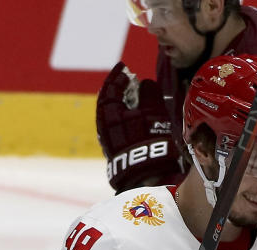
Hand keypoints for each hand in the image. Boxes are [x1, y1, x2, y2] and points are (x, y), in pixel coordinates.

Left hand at [96, 62, 182, 192]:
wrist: (145, 175)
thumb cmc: (150, 139)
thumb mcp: (153, 112)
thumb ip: (149, 94)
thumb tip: (145, 83)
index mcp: (109, 110)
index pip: (111, 87)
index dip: (118, 75)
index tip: (125, 67)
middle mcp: (103, 124)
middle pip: (108, 102)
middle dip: (119, 90)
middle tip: (129, 82)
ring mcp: (108, 139)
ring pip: (112, 116)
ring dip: (123, 106)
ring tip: (135, 101)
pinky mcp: (115, 152)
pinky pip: (117, 128)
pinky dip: (125, 120)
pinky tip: (135, 121)